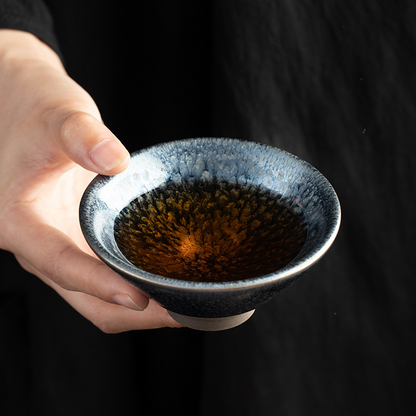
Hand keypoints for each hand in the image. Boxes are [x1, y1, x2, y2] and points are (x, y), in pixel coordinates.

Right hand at [0, 30, 180, 332]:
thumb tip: (115, 159)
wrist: (24, 107)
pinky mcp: (76, 240)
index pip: (60, 264)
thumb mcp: (58, 114)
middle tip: (180, 313)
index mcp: (18, 221)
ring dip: (136, 309)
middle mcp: (37, 244)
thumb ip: (81, 134)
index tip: (142, 298)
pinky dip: (132, 286)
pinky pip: (103, 276)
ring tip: (182, 306)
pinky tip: (165, 280)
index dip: (100, 285)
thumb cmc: (36, 107)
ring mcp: (59, 245)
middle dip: (130, 313)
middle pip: (82, 298)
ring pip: (94, 297)